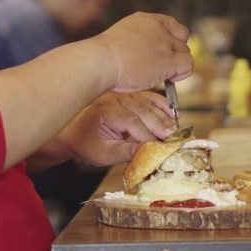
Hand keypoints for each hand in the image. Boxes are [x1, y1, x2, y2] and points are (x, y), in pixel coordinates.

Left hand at [58, 91, 177, 166]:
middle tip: (174, 138)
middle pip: (143, 111)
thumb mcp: (103, 154)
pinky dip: (162, 104)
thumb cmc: (87, 143)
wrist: (75, 132)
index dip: (148, 135)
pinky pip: (149, 97)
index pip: (132, 123)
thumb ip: (124, 152)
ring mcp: (123, 96)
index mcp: (107, 113)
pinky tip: (173, 113)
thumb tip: (145, 153)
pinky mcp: (129, 96)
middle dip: (160, 125)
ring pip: (148, 103)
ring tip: (175, 130)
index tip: (162, 147)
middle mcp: (115, 100)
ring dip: (164, 116)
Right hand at [92, 12, 192, 92]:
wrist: (101, 61)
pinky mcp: (170, 60)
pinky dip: (181, 73)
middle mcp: (159, 27)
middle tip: (160, 65)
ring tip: (160, 74)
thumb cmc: (104, 56)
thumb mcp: (123, 38)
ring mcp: (166, 42)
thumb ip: (139, 39)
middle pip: (181, 39)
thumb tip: (146, 53)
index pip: (172, 25)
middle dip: (174, 53)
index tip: (163, 52)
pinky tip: (168, 78)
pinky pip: (188, 65)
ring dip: (176, 65)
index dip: (171, 40)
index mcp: (146, 19)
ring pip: (185, 53)